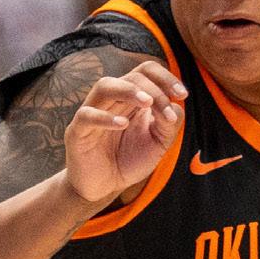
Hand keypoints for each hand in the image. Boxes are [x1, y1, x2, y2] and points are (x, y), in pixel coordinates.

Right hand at [63, 59, 186, 208]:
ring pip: (105, 86)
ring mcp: (92, 112)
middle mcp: (112, 100)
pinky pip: (87, 115)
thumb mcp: (158, 144)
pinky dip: (105, 117)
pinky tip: (123, 125)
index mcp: (131, 98)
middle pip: (131, 77)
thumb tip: (176, 106)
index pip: (146, 71)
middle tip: (166, 112)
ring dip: (129, 91)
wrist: (104, 187)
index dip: (165, 78)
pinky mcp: (77, 130)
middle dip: (154, 91)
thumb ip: (169, 125)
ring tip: (147, 103)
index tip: (182, 95)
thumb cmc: (130, 160)